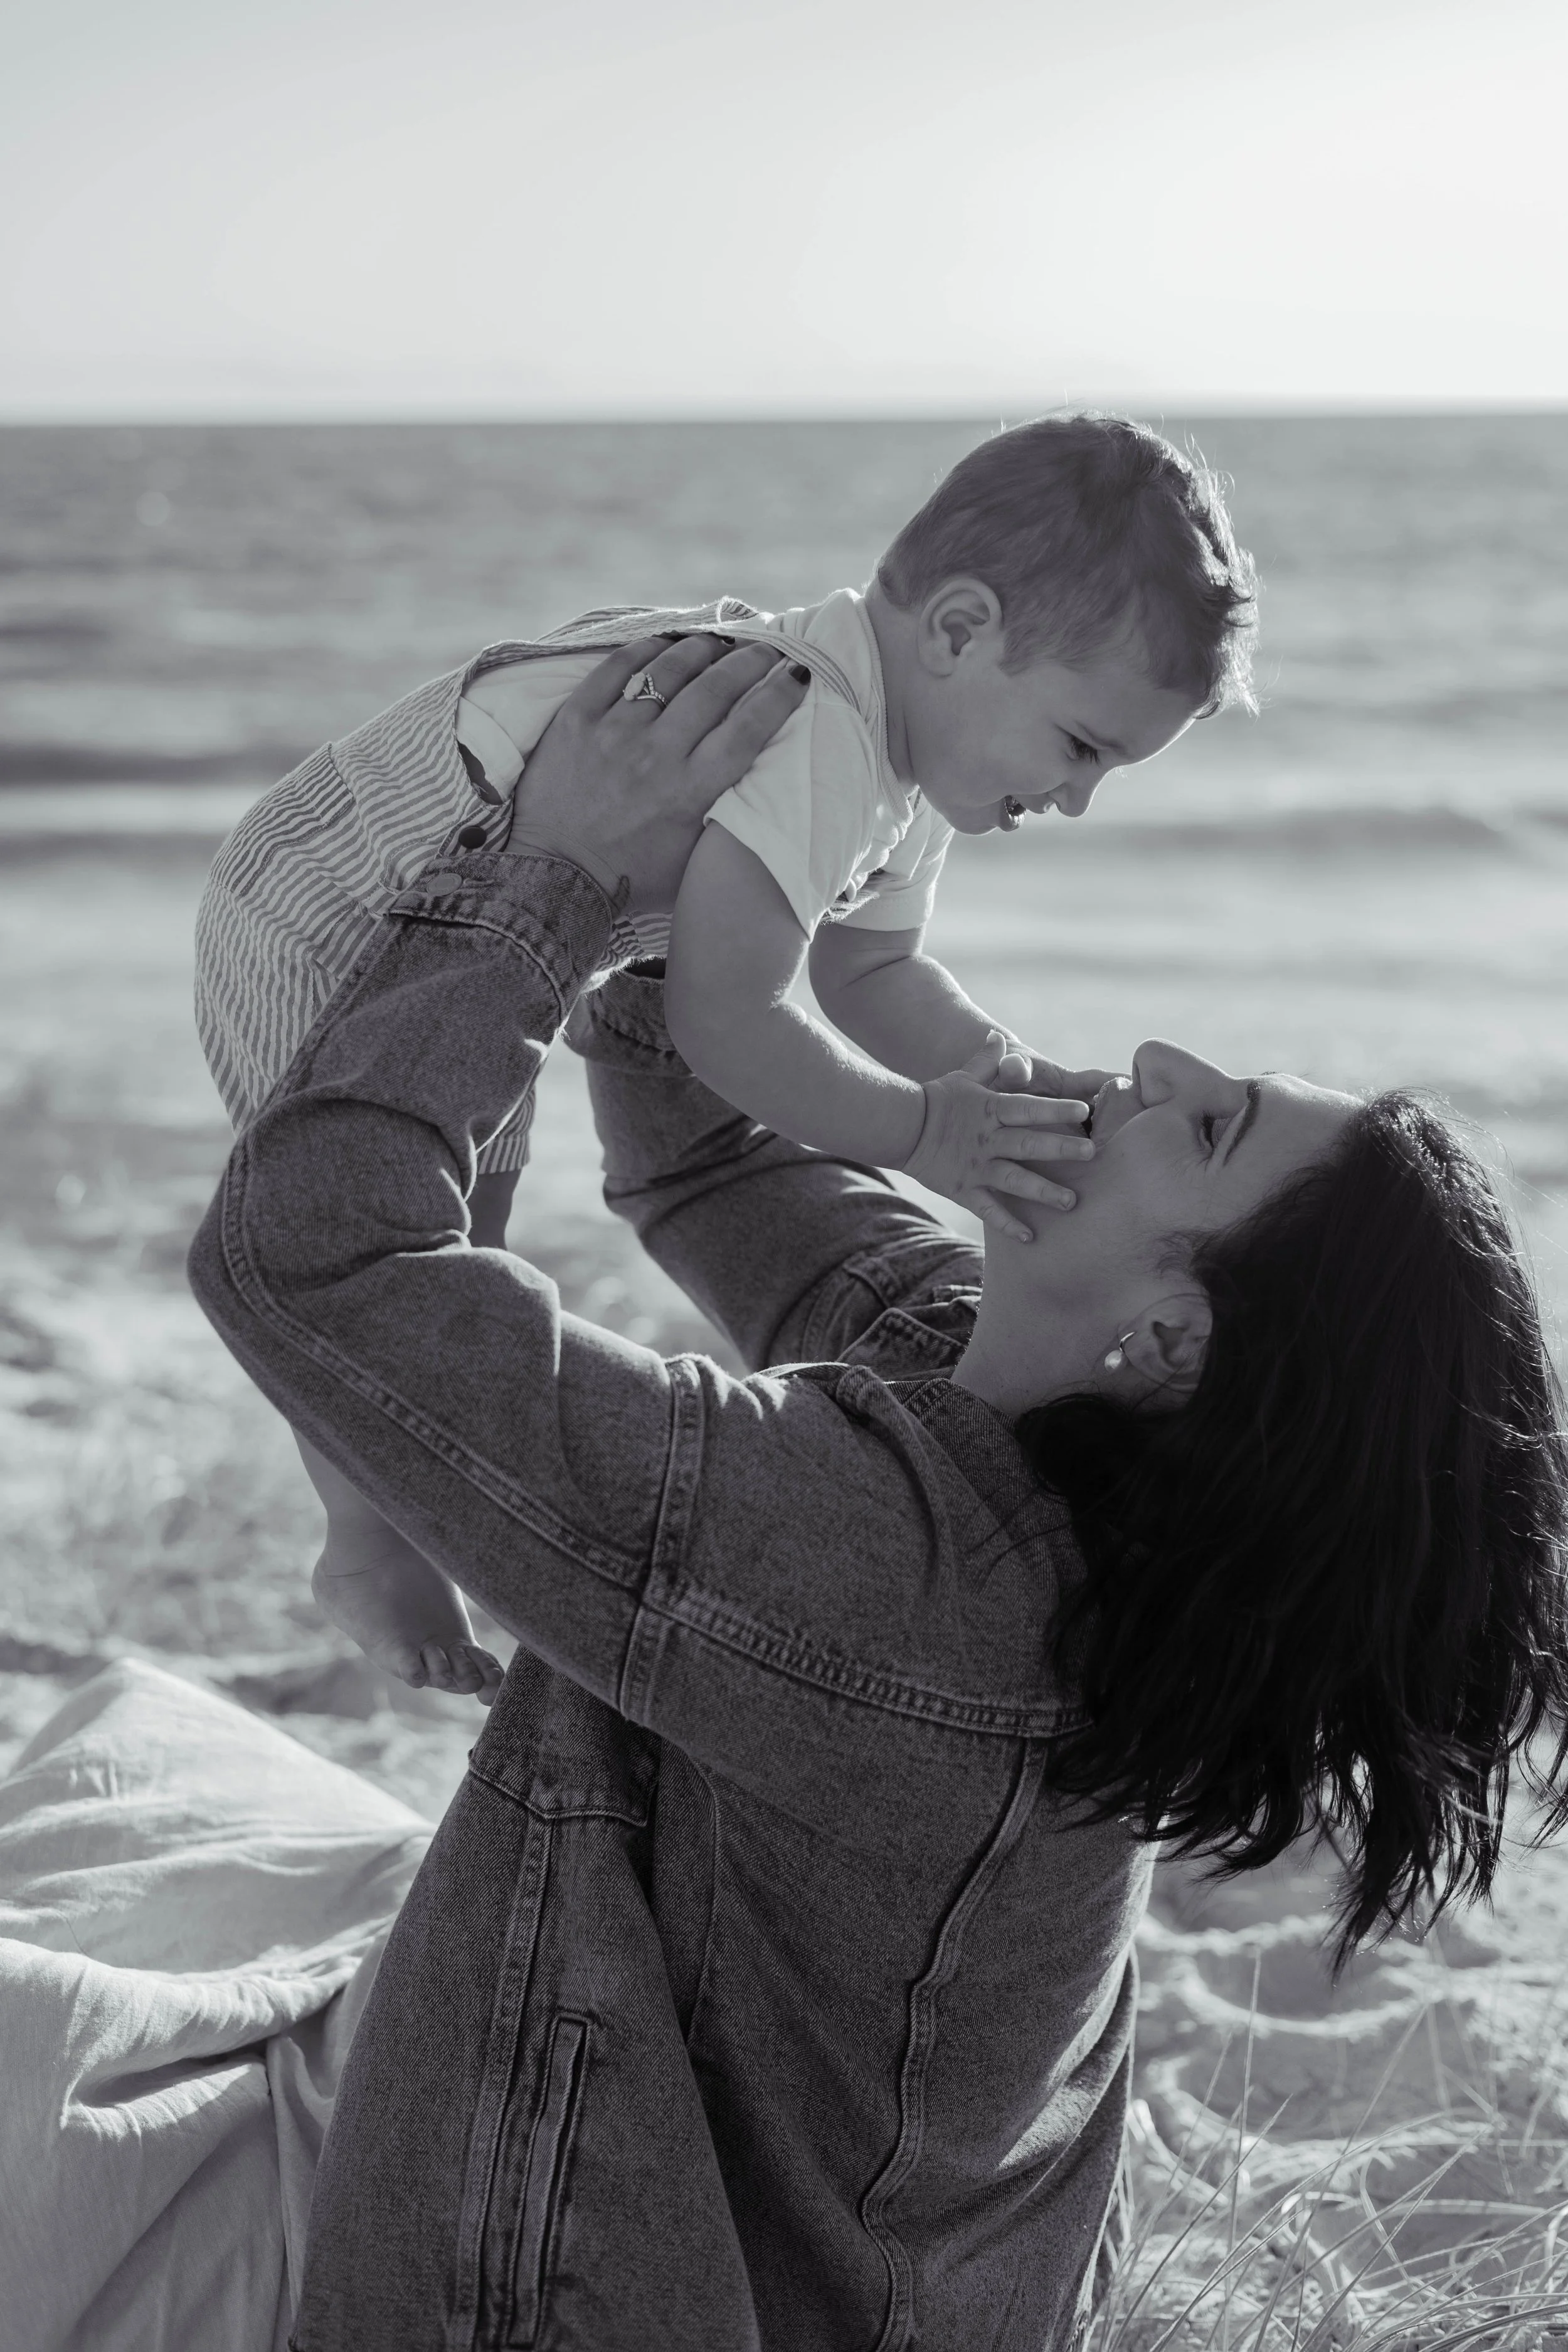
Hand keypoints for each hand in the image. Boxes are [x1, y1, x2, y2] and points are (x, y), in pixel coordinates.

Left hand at [509, 634, 808, 914]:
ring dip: (701, 649)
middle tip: (767, 647)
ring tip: (718, 643)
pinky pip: (615, 669)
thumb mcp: (694, 858)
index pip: (748, 727)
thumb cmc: (632, 876)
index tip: (797, 673)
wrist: (555, 879)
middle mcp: (656, 756)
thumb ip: (725, 813)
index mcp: (692, 793)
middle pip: (715, 689)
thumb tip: (757, 768)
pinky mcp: (575, 720)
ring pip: (668, 670)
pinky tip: (663, 645)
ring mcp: (613, 734)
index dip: (778, 693)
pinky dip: (645, 650)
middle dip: (750, 660)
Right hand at [902, 1032, 1093, 1241]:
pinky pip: (988, 1210)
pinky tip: (1030, 1237)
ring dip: (1043, 1192)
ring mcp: (976, 1167)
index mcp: (990, 1110)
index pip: (1027, 1108)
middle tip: (1091, 1154)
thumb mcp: (963, 1077)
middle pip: (1028, 1145)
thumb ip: (987, 1061)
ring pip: (1014, 1180)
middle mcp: (987, 1140)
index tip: (1083, 1110)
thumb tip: (998, 1036)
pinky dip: (1008, 1224)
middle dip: (1060, 1149)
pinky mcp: (964, 1189)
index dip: (1055, 1109)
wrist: (901, 1128)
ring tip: (1071, 1203)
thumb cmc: (937, 1099)